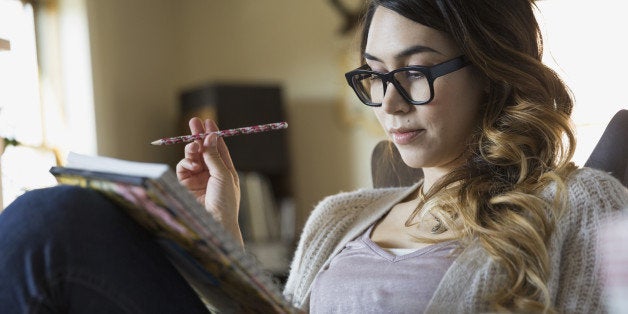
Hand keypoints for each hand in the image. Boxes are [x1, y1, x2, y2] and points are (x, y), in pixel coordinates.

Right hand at [176, 118, 242, 247]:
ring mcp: (199, 179)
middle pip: (204, 150)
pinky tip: (190, 164)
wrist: (214, 223)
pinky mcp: (186, 185)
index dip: (213, 134)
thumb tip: (210, 136)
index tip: (208, 121)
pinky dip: (186, 163)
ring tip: (192, 146)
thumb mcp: (223, 175)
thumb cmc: (225, 201)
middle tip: (193, 122)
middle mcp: (212, 173)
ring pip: (193, 157)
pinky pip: (184, 168)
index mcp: (226, 170)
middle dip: (199, 136)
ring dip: (192, 149)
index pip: (218, 148)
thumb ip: (214, 156)